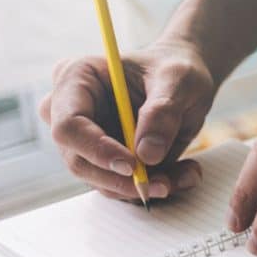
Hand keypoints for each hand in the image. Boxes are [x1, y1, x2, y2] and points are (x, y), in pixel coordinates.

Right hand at [39, 39, 216, 201]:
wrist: (185, 83)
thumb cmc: (176, 70)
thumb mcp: (179, 79)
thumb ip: (163, 111)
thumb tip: (147, 154)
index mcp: (76, 79)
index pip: (69, 125)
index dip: (96, 150)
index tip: (133, 165)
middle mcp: (70, 112)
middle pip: (79, 160)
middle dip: (121, 179)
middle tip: (163, 183)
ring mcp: (84, 140)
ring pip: (101, 180)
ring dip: (143, 186)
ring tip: (187, 174)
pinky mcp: (103, 161)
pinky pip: (122, 185)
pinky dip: (153, 185)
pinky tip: (185, 174)